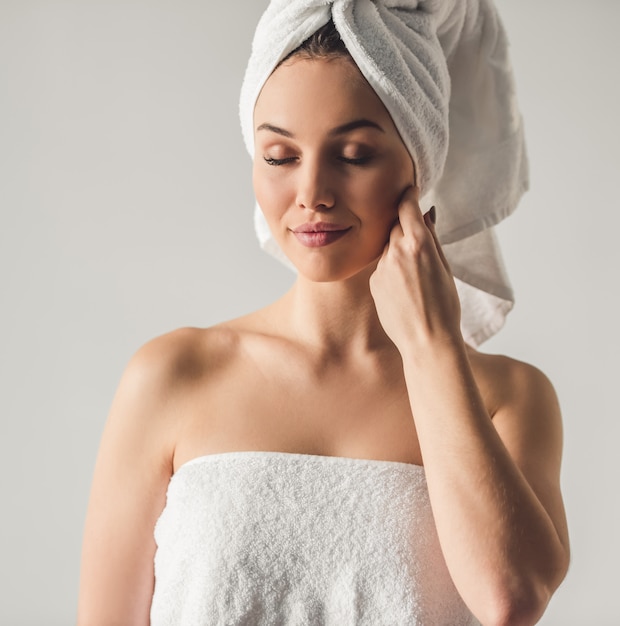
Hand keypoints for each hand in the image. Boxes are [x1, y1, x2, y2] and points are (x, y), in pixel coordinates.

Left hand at [369, 185, 461, 352]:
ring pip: (388, 247)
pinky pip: (382, 266)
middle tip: (418, 240)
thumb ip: (431, 238)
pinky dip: (392, 269)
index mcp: (418, 244)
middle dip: (405, 227)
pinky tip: (405, 289)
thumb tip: (426, 213)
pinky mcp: (374, 282)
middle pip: (396, 226)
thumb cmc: (444, 306)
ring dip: (398, 250)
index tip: (410, 190)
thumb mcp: (445, 267)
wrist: (427, 341)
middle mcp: (395, 251)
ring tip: (415, 275)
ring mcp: (381, 267)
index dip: (408, 196)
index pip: (406, 206)